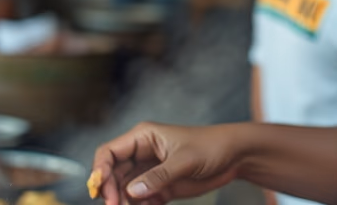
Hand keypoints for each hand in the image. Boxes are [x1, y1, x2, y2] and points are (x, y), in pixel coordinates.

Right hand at [91, 122, 243, 204]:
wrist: (235, 156)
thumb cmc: (211, 147)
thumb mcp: (185, 160)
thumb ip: (159, 176)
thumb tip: (131, 192)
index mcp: (143, 137)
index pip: (109, 153)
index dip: (100, 172)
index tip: (102, 192)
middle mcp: (141, 154)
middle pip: (113, 175)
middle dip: (111, 192)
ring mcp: (150, 171)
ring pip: (124, 190)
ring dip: (124, 203)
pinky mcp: (160, 187)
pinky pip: (140, 200)